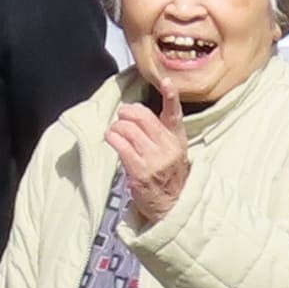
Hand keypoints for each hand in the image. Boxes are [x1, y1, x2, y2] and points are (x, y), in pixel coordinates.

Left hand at [108, 96, 193, 226]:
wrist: (170, 205)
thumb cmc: (168, 174)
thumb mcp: (174, 149)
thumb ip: (162, 130)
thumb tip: (137, 112)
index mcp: (177, 138)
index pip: (175, 114)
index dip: (171, 96)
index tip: (166, 82)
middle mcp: (168, 147)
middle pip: (142, 116)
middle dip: (126, 113)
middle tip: (122, 117)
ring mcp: (154, 159)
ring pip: (127, 128)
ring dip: (117, 127)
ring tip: (117, 132)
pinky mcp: (139, 170)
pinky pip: (120, 144)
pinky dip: (112, 137)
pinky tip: (111, 139)